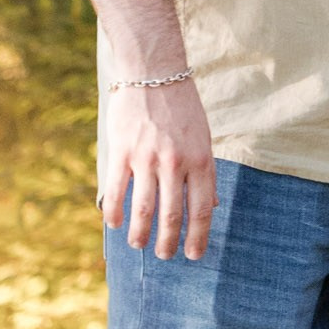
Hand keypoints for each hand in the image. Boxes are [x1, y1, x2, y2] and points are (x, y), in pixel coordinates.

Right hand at [102, 74, 217, 258]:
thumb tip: (213, 205)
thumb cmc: (182, 108)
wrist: (154, 73)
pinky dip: (115, 212)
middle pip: (172, 215)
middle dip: (168, 242)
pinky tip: (115, 224)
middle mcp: (175, 162)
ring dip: (140, 233)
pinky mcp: (122, 151)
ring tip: (138, 244)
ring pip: (143, 208)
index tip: (193, 255)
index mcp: (200, 160)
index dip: (198, 236)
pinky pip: (117, 190)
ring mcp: (147, 158)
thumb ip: (206, 173)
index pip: (202, 209)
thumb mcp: (204, 138)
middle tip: (165, 256)